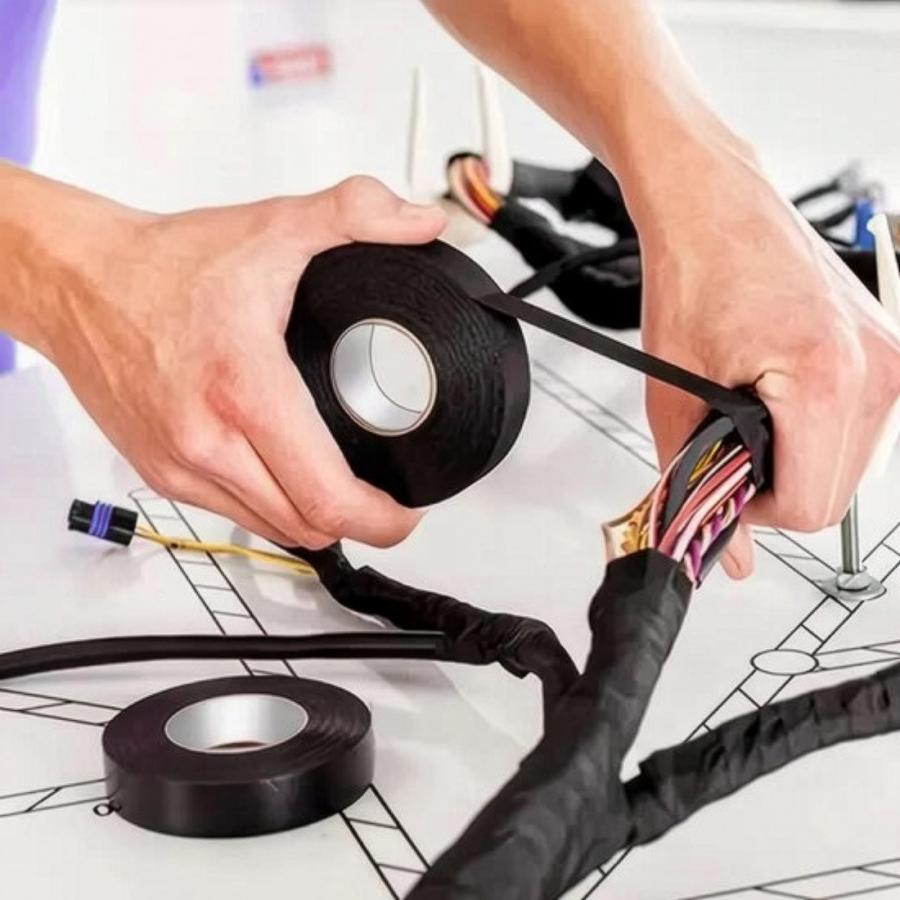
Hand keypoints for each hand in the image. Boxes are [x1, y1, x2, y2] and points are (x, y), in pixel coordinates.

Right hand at [41, 176, 445, 547]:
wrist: (81, 282)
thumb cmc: (166, 265)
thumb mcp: (275, 225)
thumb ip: (358, 212)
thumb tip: (423, 223)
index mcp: (244, 388)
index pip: (326, 494)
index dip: (382, 519)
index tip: (408, 508)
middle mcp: (207, 440)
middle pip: (307, 525)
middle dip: (361, 522)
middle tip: (389, 500)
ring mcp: (180, 465)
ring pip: (272, 529)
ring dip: (316, 519)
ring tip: (346, 488)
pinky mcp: (161, 473)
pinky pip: (233, 516)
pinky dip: (272, 509)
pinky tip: (290, 479)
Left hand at [636, 152, 899, 578]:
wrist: (713, 204)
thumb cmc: (693, 275)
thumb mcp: (674, 396)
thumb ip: (699, 483)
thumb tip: (727, 553)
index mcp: (827, 381)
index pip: (808, 507)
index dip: (754, 514)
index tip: (722, 490)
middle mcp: (876, 368)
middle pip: (834, 494)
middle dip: (774, 490)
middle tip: (728, 453)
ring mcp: (889, 355)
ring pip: (849, 464)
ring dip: (795, 459)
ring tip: (749, 414)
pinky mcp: (886, 345)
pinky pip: (858, 425)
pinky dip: (813, 429)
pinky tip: (774, 397)